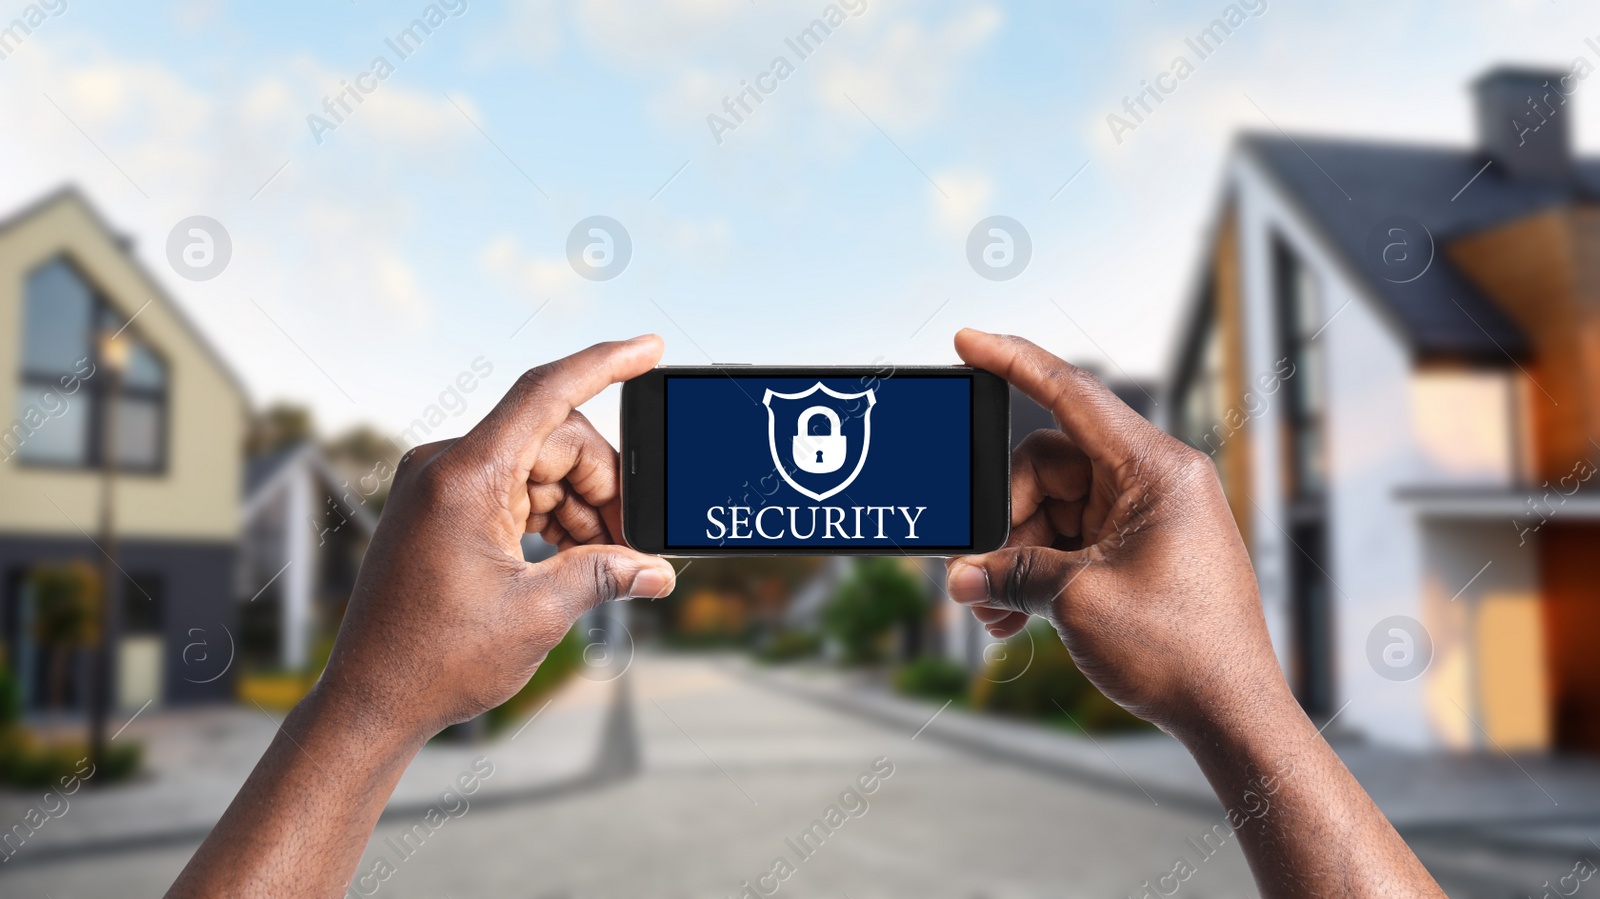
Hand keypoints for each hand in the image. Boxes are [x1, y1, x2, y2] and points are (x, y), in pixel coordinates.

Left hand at [317, 336, 677, 742]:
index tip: (649, 349)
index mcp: (464, 477)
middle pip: (554, 441)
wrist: (371, 699)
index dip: (604, 365)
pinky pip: (514, 490)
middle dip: (604, 485)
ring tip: (606, 563)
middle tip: (634, 545)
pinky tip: (577, 557)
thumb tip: (656, 569)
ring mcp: (440, 487)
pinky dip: (552, 517)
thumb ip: (604, 575)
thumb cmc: (436, 659)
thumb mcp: (538, 614)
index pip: (545, 393)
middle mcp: (446, 467)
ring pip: (539, 468)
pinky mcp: (441, 509)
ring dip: (582, 508)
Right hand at [944, 329, 1285, 739]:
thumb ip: (1013, 574)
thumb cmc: (1183, 652)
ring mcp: (1147, 519)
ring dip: (1016, 558)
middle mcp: (1156, 483)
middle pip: (1049, 468)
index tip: (968, 341)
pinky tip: (1012, 617)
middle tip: (979, 570)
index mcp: (1158, 469)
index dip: (1015, 362)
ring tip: (992, 609)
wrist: (1232, 716)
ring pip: (1054, 512)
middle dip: (1006, 519)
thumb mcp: (1080, 602)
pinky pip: (1072, 544)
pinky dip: (1039, 575)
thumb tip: (964, 573)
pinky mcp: (1139, 554)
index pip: (1074, 393)